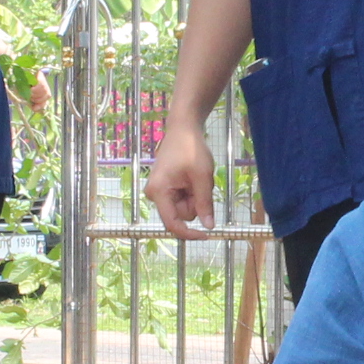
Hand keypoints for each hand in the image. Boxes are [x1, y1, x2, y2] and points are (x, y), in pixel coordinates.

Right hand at [145, 122, 217, 238]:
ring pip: (185, 208)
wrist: (183, 129)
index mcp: (159, 192)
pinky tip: (193, 177)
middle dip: (196, 204)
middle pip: (181, 215)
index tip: (207, 235)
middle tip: (201, 183)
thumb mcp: (202, 177)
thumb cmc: (191, 149)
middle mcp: (155, 195)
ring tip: (197, 177)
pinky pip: (183, 199)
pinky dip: (193, 192)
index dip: (190, 233)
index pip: (173, 224)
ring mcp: (159, 192)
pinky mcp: (165, 188)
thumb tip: (208, 226)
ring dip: (196, 197)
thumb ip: (204, 203)